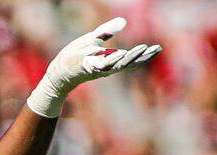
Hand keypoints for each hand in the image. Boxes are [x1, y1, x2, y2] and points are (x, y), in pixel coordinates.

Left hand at [27, 17, 161, 117]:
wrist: (59, 70)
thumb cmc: (76, 56)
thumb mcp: (93, 39)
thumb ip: (107, 31)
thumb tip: (124, 21)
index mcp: (111, 61)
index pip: (132, 59)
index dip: (145, 55)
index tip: (158, 48)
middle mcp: (107, 67)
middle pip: (129, 63)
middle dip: (143, 56)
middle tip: (156, 49)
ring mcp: (98, 69)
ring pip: (117, 64)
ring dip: (130, 57)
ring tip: (143, 49)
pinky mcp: (87, 67)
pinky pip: (102, 64)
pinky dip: (111, 60)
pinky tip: (120, 54)